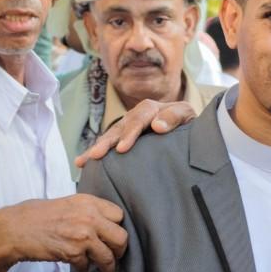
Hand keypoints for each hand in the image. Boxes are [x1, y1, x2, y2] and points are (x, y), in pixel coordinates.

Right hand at [0, 195, 128, 271]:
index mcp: (89, 202)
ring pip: (109, 256)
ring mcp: (82, 234)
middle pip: (121, 237)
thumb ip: (88, 211)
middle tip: (117, 257)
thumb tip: (107, 225)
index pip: (119, 215)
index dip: (118, 227)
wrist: (13, 229)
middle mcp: (89, 216)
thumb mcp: (68, 204)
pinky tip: (80, 268)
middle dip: (121, 250)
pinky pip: (88, 265)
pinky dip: (85, 269)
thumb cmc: (38, 216)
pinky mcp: (72, 252)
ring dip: (109, 268)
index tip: (114, 237)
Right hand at [75, 99, 196, 166]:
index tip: (122, 149)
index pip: (138, 119)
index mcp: (151, 108)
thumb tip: (157, 126)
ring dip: (98, 148)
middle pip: (119, 128)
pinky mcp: (124, 138)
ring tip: (85, 160)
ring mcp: (128, 127)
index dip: (129, 133)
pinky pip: (109, 144)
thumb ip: (175, 117)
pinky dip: (95, 152)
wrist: (189, 127)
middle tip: (97, 155)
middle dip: (107, 142)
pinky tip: (81, 162)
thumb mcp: (187, 116)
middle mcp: (136, 116)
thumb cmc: (189, 122)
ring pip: (110, 136)